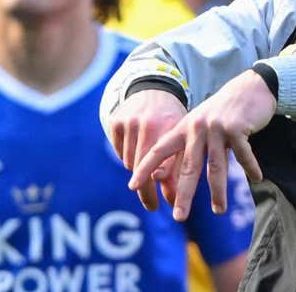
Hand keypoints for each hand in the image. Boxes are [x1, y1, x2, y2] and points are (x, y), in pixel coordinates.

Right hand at [107, 89, 186, 210]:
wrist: (153, 88)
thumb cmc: (172, 118)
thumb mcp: (181, 136)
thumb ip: (178, 165)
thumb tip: (173, 199)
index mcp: (168, 125)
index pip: (162, 162)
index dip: (161, 184)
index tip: (163, 205)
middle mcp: (147, 123)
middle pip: (141, 167)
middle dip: (146, 190)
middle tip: (152, 206)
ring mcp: (128, 122)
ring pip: (130, 162)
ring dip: (139, 173)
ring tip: (148, 176)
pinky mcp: (115, 122)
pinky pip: (120, 153)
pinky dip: (128, 159)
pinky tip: (138, 154)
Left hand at [129, 69, 275, 221]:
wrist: (251, 87)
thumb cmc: (224, 112)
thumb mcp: (200, 124)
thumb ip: (186, 146)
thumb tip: (162, 174)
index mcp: (184, 127)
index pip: (159, 150)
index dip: (145, 168)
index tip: (133, 186)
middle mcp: (197, 128)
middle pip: (189, 167)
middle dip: (184, 195)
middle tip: (179, 217)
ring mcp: (217, 128)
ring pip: (216, 167)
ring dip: (218, 192)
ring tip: (219, 211)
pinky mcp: (237, 128)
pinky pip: (243, 155)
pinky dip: (251, 168)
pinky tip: (257, 178)